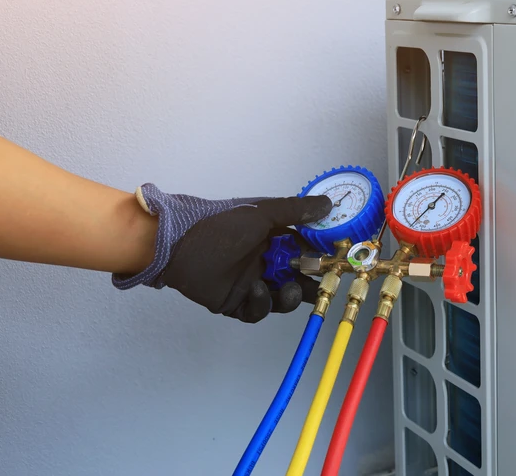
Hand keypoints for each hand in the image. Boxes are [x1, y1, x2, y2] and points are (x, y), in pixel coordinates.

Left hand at [161, 197, 330, 322]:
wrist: (179, 246)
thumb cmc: (221, 224)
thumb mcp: (262, 212)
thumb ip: (296, 211)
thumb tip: (328, 205)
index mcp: (273, 239)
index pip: (306, 250)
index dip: (321, 257)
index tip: (336, 260)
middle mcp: (265, 261)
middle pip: (298, 278)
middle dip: (312, 282)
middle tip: (322, 284)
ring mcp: (251, 283)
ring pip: (282, 298)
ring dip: (290, 297)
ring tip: (289, 291)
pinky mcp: (236, 303)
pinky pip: (258, 310)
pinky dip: (262, 303)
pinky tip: (257, 290)